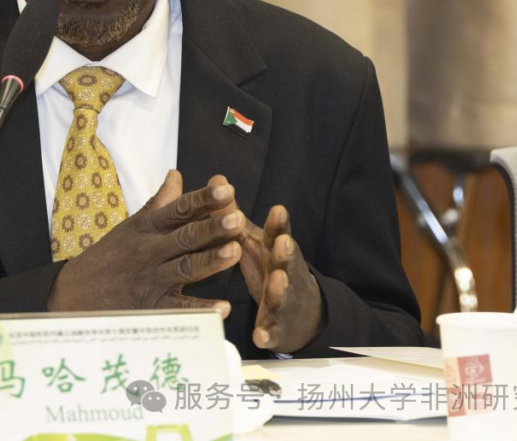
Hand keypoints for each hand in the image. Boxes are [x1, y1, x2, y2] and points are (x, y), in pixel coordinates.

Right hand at [48, 170, 243, 315]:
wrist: (74, 293)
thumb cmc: (110, 256)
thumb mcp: (132, 225)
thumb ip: (159, 203)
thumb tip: (176, 174)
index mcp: (148, 227)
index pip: (179, 209)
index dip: (203, 199)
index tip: (226, 188)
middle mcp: (150, 251)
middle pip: (185, 237)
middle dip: (212, 227)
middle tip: (237, 217)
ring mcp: (151, 280)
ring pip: (185, 268)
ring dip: (211, 261)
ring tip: (235, 251)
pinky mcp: (152, 308)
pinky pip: (179, 309)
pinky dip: (201, 309)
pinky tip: (223, 308)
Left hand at [207, 175, 321, 352]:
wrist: (300, 312)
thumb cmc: (269, 265)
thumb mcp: (252, 240)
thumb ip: (233, 214)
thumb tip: (216, 180)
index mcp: (274, 251)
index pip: (277, 234)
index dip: (279, 224)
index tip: (277, 209)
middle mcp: (284, 272)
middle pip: (287, 261)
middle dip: (286, 252)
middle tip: (283, 243)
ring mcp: (283, 300)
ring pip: (283, 293)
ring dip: (280, 287)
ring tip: (277, 281)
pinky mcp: (277, 327)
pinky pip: (272, 331)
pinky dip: (267, 332)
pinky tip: (259, 336)